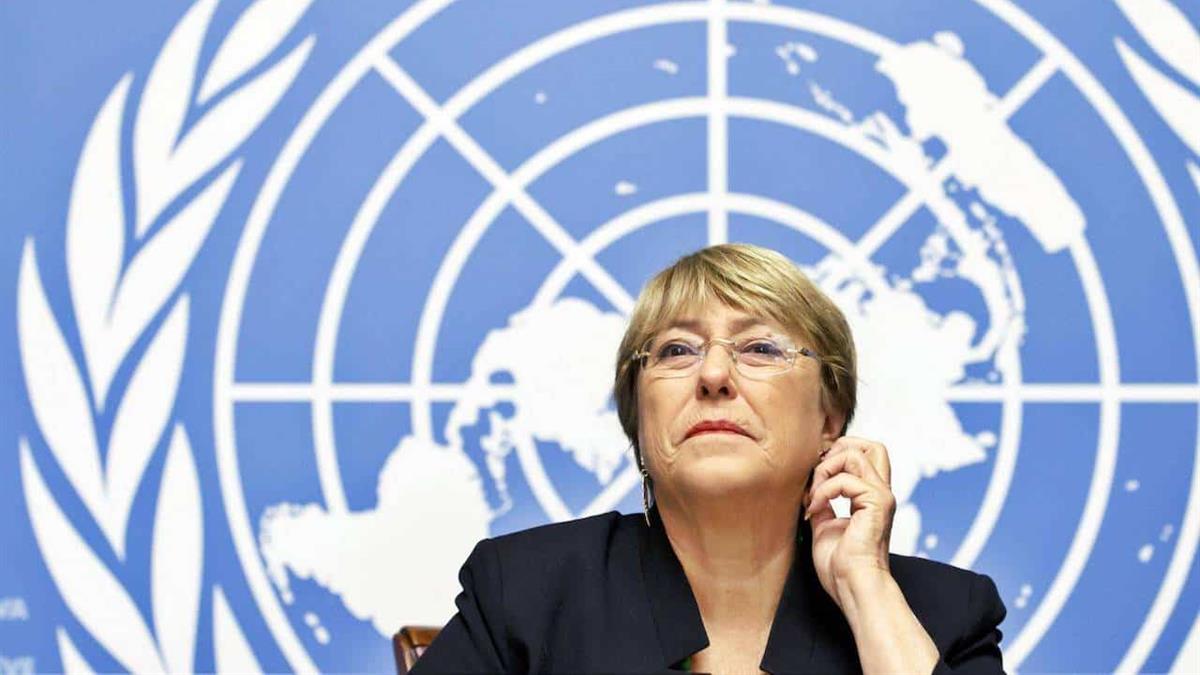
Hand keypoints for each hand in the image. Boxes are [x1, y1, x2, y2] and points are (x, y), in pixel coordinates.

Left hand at [804, 436, 896, 609]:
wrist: (852, 587)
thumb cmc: (841, 566)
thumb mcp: (824, 525)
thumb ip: (823, 503)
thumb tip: (811, 488)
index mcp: (871, 498)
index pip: (865, 455)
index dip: (837, 455)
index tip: (814, 479)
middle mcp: (880, 493)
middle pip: (871, 445)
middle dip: (838, 451)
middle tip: (817, 477)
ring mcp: (881, 496)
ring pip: (855, 454)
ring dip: (825, 471)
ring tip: (813, 497)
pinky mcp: (876, 504)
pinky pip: (845, 479)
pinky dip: (823, 490)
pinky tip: (814, 509)